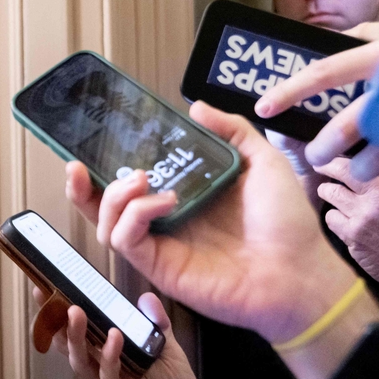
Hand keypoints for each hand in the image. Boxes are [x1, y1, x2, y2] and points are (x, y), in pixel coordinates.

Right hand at [39, 289, 208, 378]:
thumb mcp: (172, 357)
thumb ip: (158, 329)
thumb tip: (146, 298)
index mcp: (115, 360)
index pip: (86, 331)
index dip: (68, 311)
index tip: (54, 285)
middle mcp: (106, 374)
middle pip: (73, 343)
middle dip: (56, 320)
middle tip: (45, 293)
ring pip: (83, 361)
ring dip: (76, 336)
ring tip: (74, 310)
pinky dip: (110, 357)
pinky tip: (113, 337)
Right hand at [65, 104, 356, 346]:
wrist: (298, 272)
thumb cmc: (286, 221)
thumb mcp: (262, 161)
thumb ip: (231, 130)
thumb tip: (194, 106)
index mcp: (185, 195)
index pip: (133, 180)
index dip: (109, 164)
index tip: (97, 141)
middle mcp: (166, 220)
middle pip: (106, 205)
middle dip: (84, 187)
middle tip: (80, 165)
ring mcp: (161, 245)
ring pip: (106, 223)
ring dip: (112, 196)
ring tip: (140, 179)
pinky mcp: (160, 267)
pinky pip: (125, 241)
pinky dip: (134, 215)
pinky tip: (164, 201)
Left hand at [313, 159, 378, 303]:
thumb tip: (364, 163)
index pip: (352, 163)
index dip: (333, 161)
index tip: (325, 160)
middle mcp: (376, 197)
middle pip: (336, 177)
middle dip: (325, 173)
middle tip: (322, 171)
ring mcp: (361, 218)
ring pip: (330, 196)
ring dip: (329, 195)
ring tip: (334, 196)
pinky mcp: (352, 237)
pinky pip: (332, 219)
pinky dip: (336, 218)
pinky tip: (346, 220)